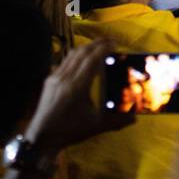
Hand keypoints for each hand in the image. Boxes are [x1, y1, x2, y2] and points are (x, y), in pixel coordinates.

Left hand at [22, 38, 133, 162]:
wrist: (42, 137)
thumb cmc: (70, 131)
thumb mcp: (96, 126)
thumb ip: (116, 120)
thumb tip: (135, 118)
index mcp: (77, 87)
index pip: (92, 60)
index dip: (103, 49)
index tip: (115, 44)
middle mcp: (65, 77)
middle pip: (81, 52)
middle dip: (96, 44)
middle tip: (110, 41)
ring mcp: (55, 77)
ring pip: (71, 55)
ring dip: (86, 48)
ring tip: (98, 48)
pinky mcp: (49, 80)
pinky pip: (64, 62)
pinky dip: (76, 56)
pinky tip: (82, 61)